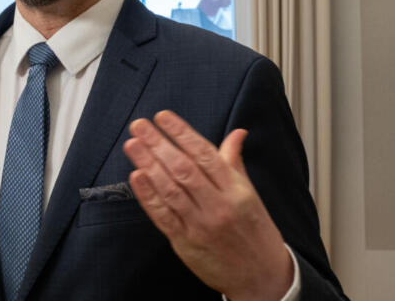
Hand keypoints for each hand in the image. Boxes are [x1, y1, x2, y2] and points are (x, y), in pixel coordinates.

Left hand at [123, 111, 292, 300]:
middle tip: (140, 125)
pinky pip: (163, 216)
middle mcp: (218, 205)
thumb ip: (234, 162)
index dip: (182, 133)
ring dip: (148, 164)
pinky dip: (148, 196)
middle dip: (158, 143)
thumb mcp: (250, 194)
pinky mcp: (185, 242)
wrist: (262, 276)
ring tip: (132, 144)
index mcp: (235, 190)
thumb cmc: (254, 232)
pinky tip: (136, 177)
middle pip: (183, 168)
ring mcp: (200, 225)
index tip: (163, 117)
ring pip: (170, 189)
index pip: (204, 154)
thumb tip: (237, 133)